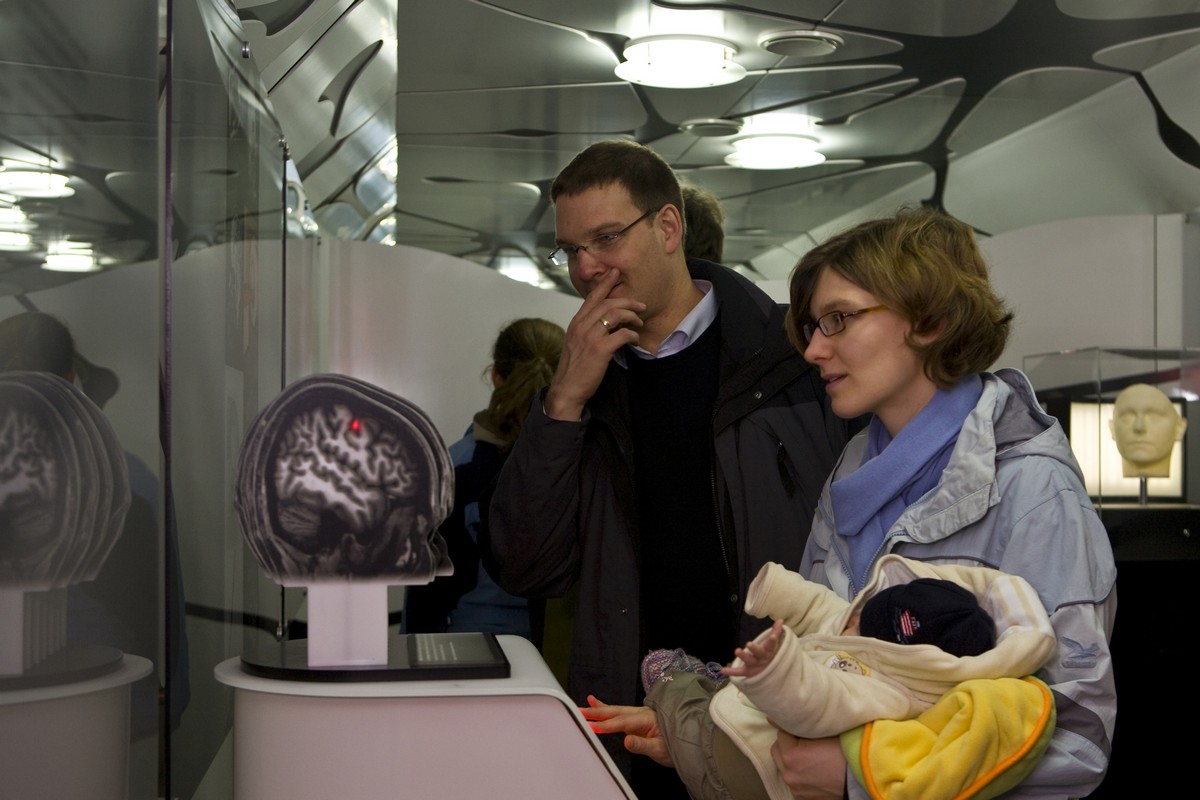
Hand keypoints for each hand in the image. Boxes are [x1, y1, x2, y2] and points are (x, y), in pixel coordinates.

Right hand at [544, 270, 643, 420]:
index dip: (605, 283)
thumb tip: (610, 322)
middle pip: (608, 303)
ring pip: (616, 314)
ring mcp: (590, 337)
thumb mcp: (578, 343)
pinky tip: (635, 340)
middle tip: (641, 305)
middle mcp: (582, 326)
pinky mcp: (600, 349)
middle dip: (628, 301)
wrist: (567, 389)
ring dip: (632, 316)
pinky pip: (622, 334)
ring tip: (640, 323)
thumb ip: (590, 329)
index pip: (592, 297)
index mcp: (576, 323)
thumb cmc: (575, 368)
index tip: (615, 272)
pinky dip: (632, 335)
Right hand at [579, 695, 673, 766]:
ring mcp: (637, 715)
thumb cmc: (675, 745)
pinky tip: (594, 701)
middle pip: (615, 712)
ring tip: (582, 707)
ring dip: (597, 710)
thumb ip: (642, 744)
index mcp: (646, 719)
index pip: (623, 722)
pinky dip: (605, 707)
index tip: (593, 727)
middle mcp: (640, 713)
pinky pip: (617, 712)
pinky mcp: (635, 719)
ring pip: (614, 710)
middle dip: (596, 713)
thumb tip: (627, 740)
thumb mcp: (660, 749)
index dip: (607, 725)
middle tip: (580, 713)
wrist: (687, 739)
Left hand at [723, 618, 783, 678]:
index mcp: (768, 651)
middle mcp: (762, 659)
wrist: (769, 672)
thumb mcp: (772, 644)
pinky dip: (731, 671)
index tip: (772, 636)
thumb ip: (775, 632)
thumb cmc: (769, 654)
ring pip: (749, 661)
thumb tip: (780, 620)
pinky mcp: (748, 672)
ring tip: (736, 651)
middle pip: (759, 653)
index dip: (772, 641)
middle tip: (748, 644)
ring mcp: (755, 666)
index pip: (771, 645)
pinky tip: (723, 670)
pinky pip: (739, 672)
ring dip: (743, 656)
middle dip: (754, 649)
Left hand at [770, 723, 845, 799]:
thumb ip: (801, 724)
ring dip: (790, 758)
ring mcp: (795, 788)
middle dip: (787, 743)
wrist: (863, 776)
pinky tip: (811, 768)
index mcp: (791, 756)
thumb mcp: (824, 731)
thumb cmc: (845, 751)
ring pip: (783, 765)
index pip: (781, 733)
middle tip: (804, 740)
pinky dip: (797, 772)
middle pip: (777, 750)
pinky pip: (792, 778)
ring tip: (808, 755)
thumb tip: (776, 717)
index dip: (792, 728)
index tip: (803, 728)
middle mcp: (789, 774)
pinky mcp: (801, 797)